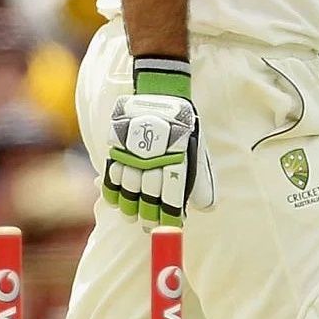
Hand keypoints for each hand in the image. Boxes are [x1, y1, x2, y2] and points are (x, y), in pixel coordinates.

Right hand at [103, 58, 215, 226]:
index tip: (171, 227)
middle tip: (148, 226)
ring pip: (128, 186)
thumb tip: (207, 208)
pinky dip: (111, 189)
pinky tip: (114, 200)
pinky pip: (112, 172)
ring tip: (131, 216)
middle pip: (149, 194)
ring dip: (129, 205)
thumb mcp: (197, 148)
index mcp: (177, 158)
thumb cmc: (182, 125)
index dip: (170, 215)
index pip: (172, 195)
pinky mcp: (118, 145)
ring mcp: (134, 152)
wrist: (160, 92)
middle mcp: (154, 157)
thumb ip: (201, 179)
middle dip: (149, 214)